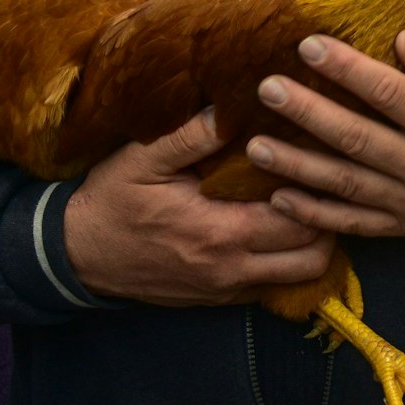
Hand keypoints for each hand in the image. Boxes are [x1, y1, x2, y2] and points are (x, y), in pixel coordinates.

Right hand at [64, 107, 334, 304]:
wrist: (75, 254)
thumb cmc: (111, 200)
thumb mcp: (143, 159)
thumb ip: (190, 136)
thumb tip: (232, 106)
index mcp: (220, 232)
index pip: (300, 219)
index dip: (320, 189)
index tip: (322, 157)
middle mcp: (231, 268)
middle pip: (314, 253)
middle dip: (329, 216)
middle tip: (325, 177)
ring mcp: (226, 289)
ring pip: (301, 276)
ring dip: (314, 243)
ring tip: (309, 203)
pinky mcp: (219, 299)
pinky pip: (273, 286)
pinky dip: (287, 261)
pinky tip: (282, 229)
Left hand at [247, 30, 404, 238]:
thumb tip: (404, 41)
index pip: (390, 94)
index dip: (348, 69)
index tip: (309, 46)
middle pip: (357, 138)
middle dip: (308, 113)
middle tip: (268, 88)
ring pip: (345, 184)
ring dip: (297, 166)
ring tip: (256, 146)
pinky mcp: (403, 226)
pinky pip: (353, 223)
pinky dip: (315, 215)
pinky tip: (281, 198)